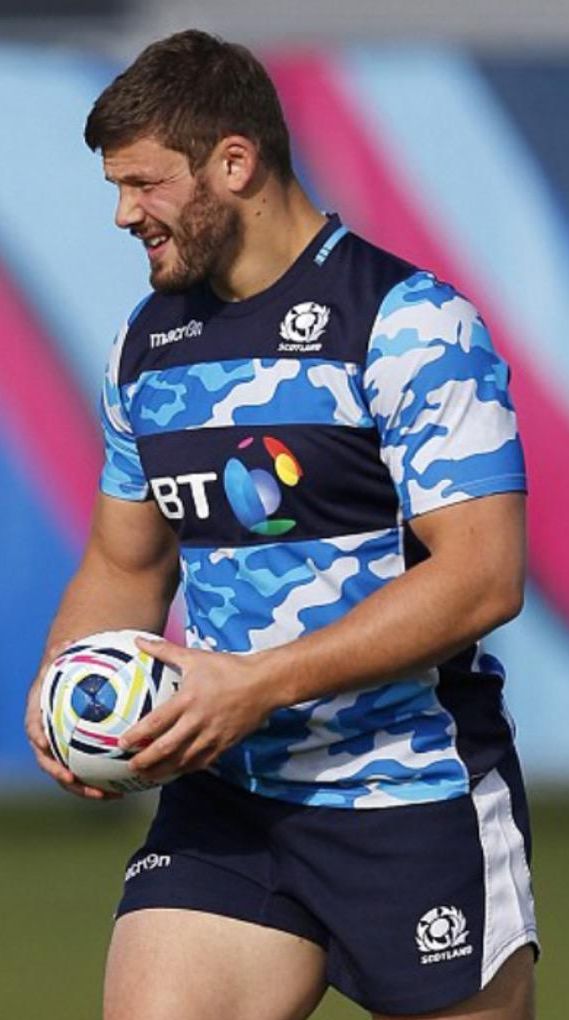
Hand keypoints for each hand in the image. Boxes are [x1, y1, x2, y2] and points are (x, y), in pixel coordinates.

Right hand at [25, 647, 121, 800]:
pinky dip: (103, 781)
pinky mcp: (80, 758)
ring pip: (70, 776)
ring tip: (110, 795)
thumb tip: (67, 642)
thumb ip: (64, 655)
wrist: (71, 684)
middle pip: (50, 762)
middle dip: (63, 776)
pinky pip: (90, 773)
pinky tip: (126, 787)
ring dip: (86, 788)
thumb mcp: (65, 661)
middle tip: (78, 781)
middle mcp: (48, 739)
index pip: (34, 729)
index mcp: (40, 716)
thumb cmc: (69, 670)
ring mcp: (63, 751)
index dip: (38, 740)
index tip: (46, 746)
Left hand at [120, 638, 274, 781]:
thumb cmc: (228, 668)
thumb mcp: (195, 657)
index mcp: (188, 699)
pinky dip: (186, 769)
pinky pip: (202, 762)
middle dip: (145, 760)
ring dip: (163, 770)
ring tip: (147, 776)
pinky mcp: (224, 745)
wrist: (263, 683)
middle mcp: (198, 721)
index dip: (137, 736)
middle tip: (130, 766)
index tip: (121, 744)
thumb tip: (139, 640)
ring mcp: (212, 736)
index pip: (156, 722)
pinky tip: (175, 772)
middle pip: (166, 748)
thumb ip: (164, 650)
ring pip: (183, 760)